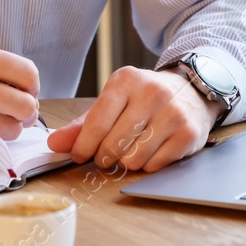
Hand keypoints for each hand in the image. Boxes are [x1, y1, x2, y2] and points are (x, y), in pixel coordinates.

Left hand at [46, 66, 220, 172]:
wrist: (192, 90)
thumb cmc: (145, 99)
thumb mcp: (114, 102)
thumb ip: (82, 124)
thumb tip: (54, 144)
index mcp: (127, 80)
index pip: (97, 122)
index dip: (83, 145)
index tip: (79, 155)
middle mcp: (152, 93)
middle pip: (113, 144)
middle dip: (104, 157)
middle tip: (106, 155)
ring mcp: (173, 113)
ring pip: (134, 158)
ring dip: (127, 162)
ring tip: (131, 149)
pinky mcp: (189, 133)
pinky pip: (155, 165)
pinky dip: (148, 165)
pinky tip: (151, 150)